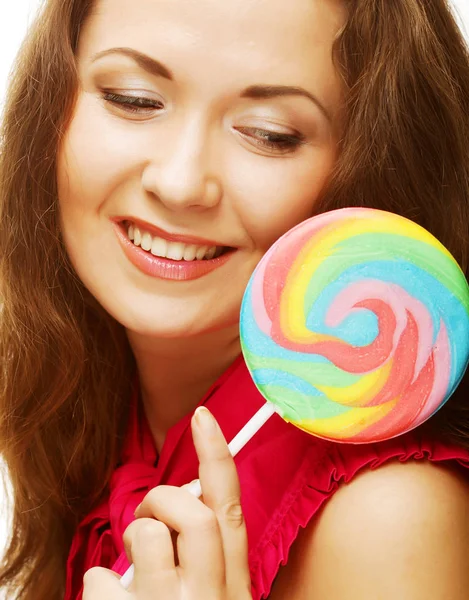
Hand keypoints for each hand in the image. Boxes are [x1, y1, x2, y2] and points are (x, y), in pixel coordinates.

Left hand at [82, 407, 252, 599]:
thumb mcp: (214, 595)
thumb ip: (204, 554)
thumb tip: (179, 506)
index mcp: (234, 585)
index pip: (231, 510)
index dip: (218, 457)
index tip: (202, 415)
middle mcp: (210, 598)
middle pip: (196, 517)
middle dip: (163, 500)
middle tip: (147, 516)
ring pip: (148, 536)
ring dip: (132, 541)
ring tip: (133, 573)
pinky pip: (100, 577)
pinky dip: (99, 583)